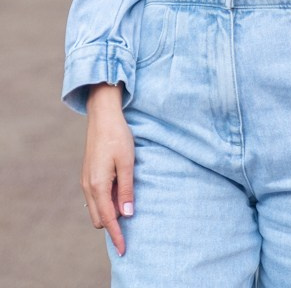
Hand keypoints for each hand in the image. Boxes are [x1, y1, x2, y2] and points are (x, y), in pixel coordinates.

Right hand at [82, 84, 133, 256]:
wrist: (103, 116)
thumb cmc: (118, 136)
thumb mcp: (128, 162)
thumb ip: (127, 189)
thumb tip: (127, 215)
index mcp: (98, 185)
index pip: (108, 219)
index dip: (117, 235)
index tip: (124, 249)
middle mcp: (88, 186)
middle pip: (99, 219)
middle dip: (113, 224)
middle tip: (130, 218)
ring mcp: (85, 181)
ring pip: (95, 209)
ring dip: (109, 212)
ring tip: (126, 202)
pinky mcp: (87, 175)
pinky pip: (95, 198)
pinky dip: (105, 202)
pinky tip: (118, 192)